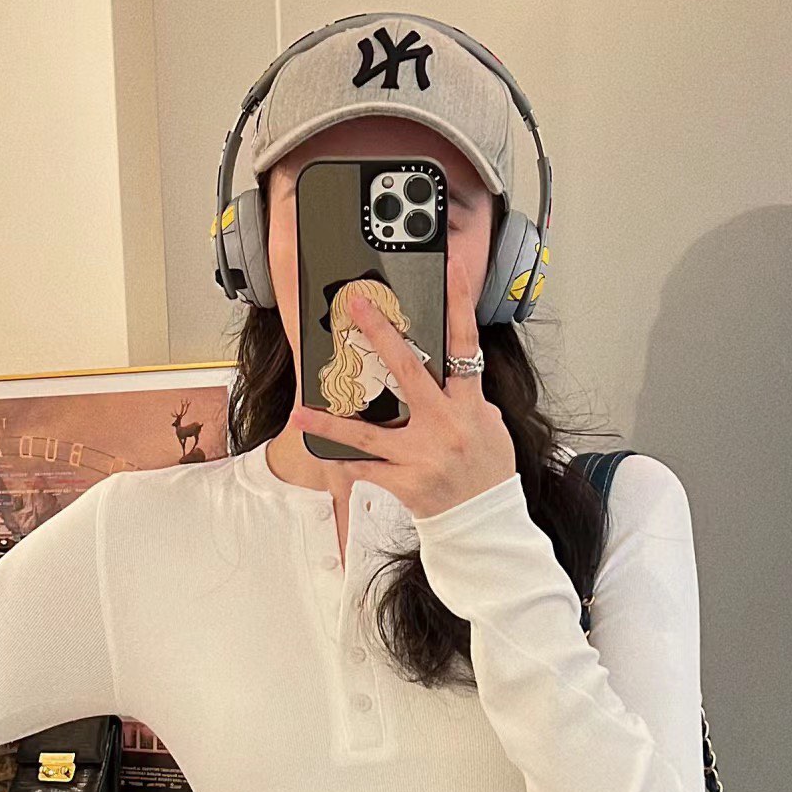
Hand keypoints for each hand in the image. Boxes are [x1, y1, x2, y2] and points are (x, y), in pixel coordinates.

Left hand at [291, 256, 517, 519]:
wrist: (485, 522)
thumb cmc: (489, 473)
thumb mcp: (491, 426)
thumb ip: (467, 397)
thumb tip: (447, 371)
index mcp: (469, 407)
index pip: (465, 345)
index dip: (458, 303)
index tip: (448, 269)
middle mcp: (444, 427)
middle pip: (408, 371)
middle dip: (381, 334)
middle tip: (356, 308)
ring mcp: (421, 456)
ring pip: (367, 434)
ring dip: (330, 421)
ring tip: (300, 409)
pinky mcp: (404, 483)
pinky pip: (366, 469)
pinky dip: (343, 462)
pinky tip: (319, 453)